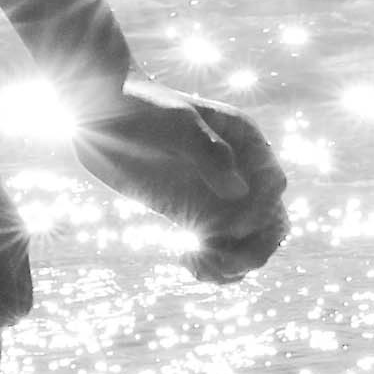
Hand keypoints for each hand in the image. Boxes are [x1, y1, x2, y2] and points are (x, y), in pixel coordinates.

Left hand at [69, 92, 289, 284]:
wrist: (101, 116)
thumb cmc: (140, 108)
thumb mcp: (176, 124)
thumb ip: (209, 154)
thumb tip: (239, 193)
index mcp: (245, 141)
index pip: (272, 186)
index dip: (259, 211)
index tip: (230, 226)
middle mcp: (239, 171)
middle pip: (270, 220)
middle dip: (256, 247)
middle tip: (223, 260)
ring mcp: (215, 196)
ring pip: (246, 242)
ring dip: (234, 264)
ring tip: (200, 265)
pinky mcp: (191, 214)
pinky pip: (215, 247)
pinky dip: (211, 265)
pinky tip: (188, 262)